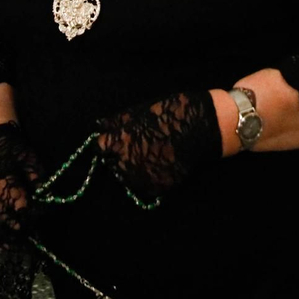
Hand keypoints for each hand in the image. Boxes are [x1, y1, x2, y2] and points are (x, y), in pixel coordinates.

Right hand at [0, 120, 40, 298]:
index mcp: (6, 186)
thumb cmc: (13, 149)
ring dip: (13, 240)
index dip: (34, 220)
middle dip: (25, 236)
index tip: (43, 223)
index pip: (23, 212)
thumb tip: (45, 197)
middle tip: (38, 244)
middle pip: (9, 227)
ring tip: (26, 247)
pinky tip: (11, 242)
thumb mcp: (30, 160)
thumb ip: (38, 180)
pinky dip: (1, 237)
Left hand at [94, 89, 221, 202]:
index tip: (115, 141)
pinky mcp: (159, 187)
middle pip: (113, 164)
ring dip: (132, 170)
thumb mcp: (140, 111)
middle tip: (136, 148)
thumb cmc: (169, 113)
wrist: (200, 125)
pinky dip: (149, 179)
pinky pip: (146, 187)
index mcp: (119, 142)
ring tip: (148, 157)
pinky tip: (159, 165)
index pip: (100, 148)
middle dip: (119, 157)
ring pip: (128, 178)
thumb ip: (116, 121)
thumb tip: (98, 126)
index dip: (108, 143)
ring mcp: (143, 178)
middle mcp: (127, 163)